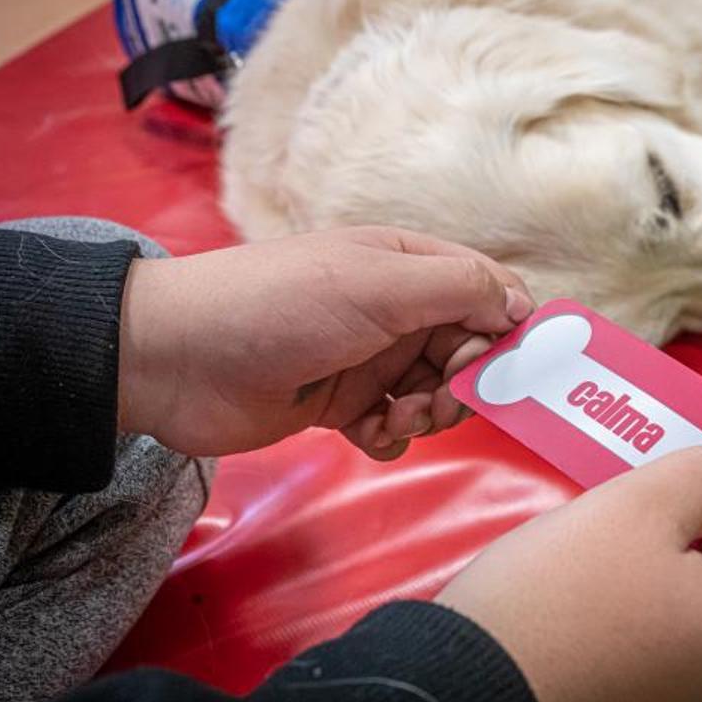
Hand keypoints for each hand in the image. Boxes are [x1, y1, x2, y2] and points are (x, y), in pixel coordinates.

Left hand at [118, 226, 533, 457]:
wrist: (177, 359)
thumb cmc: (280, 306)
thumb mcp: (379, 284)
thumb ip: (460, 289)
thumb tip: (524, 306)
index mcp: (409, 266)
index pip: (489, 293)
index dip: (508, 330)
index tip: (507, 368)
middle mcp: (397, 310)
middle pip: (470, 350)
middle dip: (467, 381)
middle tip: (440, 398)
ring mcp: (370, 358)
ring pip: (437, 392)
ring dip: (430, 412)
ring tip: (395, 418)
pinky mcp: (343, 403)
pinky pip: (396, 426)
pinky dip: (393, 436)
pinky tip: (369, 434)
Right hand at [436, 447, 701, 701]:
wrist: (469, 685)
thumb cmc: (559, 594)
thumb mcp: (638, 502)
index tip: (656, 506)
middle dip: (689, 548)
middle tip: (623, 535)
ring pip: (697, 627)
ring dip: (661, 591)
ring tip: (597, 579)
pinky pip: (664, 664)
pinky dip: (638, 636)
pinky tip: (588, 626)